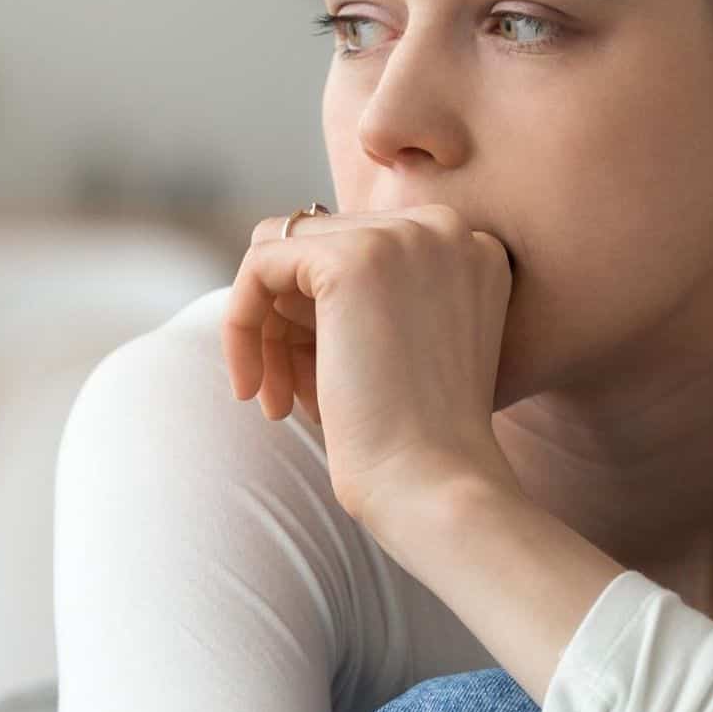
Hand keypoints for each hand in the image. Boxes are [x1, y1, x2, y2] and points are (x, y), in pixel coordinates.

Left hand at [220, 203, 523, 533]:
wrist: (436, 484)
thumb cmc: (422, 442)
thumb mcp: (415, 347)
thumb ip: (376, 296)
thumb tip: (279, 264)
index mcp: (471, 247)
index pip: (362, 248)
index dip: (325, 316)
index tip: (318, 381)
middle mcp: (445, 227)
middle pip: (321, 247)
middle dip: (293, 324)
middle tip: (287, 397)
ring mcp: (402, 237)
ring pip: (285, 254)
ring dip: (269, 331)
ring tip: (277, 402)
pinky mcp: (353, 257)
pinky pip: (259, 263)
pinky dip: (242, 324)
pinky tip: (254, 389)